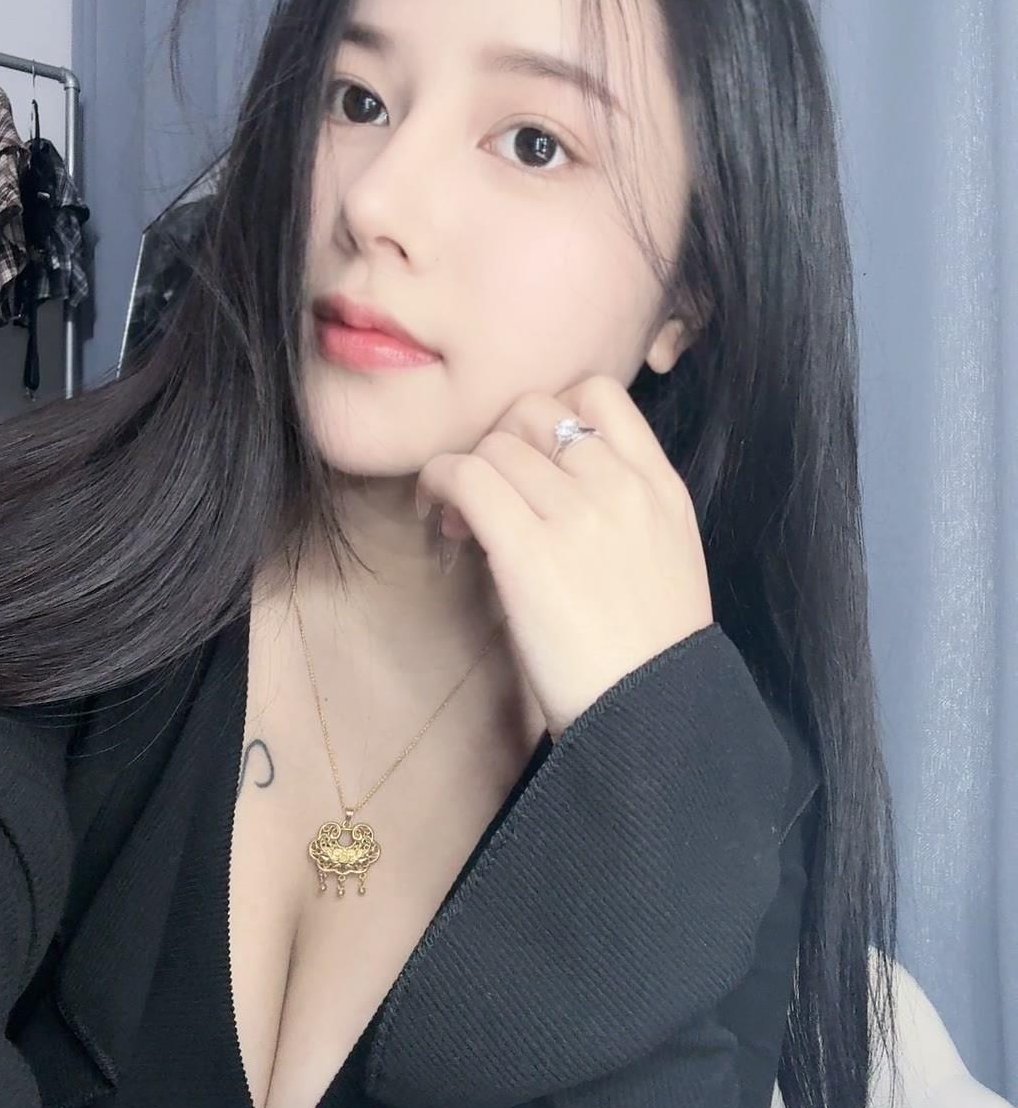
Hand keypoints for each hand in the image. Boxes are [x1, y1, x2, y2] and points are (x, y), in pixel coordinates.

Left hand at [415, 374, 714, 740]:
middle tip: (487, 491)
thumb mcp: (667, 556)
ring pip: (495, 444)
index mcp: (660, 486)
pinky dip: (440, 483)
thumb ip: (626, 507)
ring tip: (461, 518)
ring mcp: (576, 514)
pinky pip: (467, 476)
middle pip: (534, 411)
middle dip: (500, 441)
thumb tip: (552, 485)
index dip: (550, 412)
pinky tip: (441, 516)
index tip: (532, 457)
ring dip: (466, 470)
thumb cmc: (649, 652)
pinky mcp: (528, 549)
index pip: (598, 393)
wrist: (651, 713)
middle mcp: (620, 486)